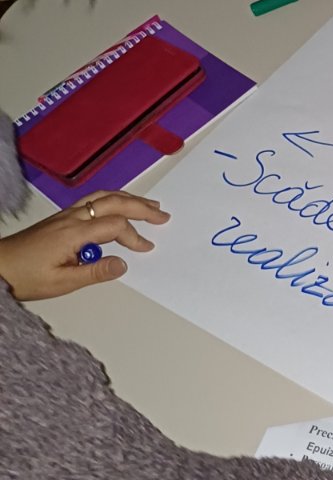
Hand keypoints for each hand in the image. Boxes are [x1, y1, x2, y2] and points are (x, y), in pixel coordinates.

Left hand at [0, 191, 168, 299]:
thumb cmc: (24, 275)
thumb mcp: (61, 282)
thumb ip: (94, 273)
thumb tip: (123, 265)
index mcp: (74, 233)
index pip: (115, 226)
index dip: (134, 237)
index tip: (144, 249)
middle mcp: (71, 218)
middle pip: (113, 202)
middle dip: (140, 207)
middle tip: (162, 215)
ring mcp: (65, 215)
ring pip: (103, 197)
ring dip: (128, 199)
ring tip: (148, 205)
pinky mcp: (60, 218)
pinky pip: (92, 200)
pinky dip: (112, 200)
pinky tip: (118, 206)